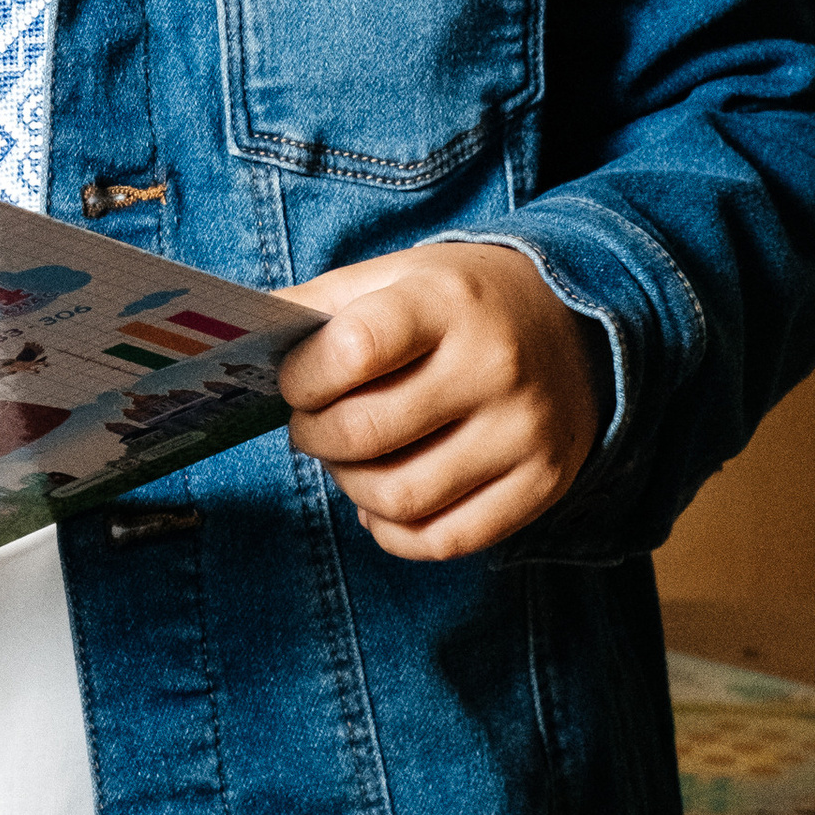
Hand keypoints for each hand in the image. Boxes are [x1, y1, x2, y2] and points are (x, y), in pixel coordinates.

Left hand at [276, 244, 602, 559]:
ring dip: (350, 486)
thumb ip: (320, 304)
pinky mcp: (542, 484)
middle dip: (314, 437)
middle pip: (367, 433)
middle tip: (310, 427)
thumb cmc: (463, 302)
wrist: (579, 323)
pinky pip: (445, 540)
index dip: (303, 378)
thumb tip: (236, 339)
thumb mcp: (398, 275)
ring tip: (348, 459)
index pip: (353, 350)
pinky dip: (394, 531)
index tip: (295, 382)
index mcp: (448, 302)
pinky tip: (383, 501)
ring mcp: (524, 432)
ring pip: (401, 497)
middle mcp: (495, 365)